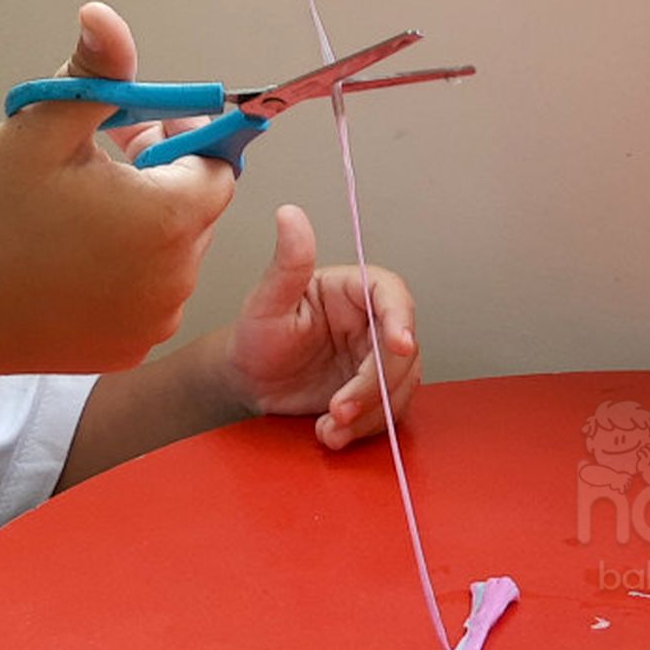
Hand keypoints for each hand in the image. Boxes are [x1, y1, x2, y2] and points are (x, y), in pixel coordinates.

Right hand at [0, 3, 236, 377]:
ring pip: (177, 255)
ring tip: (83, 210)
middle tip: (105, 161)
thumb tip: (104, 16)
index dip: (181, 140)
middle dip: (164, 178)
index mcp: (166, 217)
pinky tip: (74, 259)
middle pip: (201, 211)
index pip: (216, 167)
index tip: (136, 129)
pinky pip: (152, 298)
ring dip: (147, 227)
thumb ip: (94, 71)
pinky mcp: (131, 349)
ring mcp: (155, 321)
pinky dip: (128, 274)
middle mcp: (175, 277)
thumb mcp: (40, 126)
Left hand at [222, 205, 420, 449]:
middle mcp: (372, 322)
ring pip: (400, 386)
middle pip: (401, 351)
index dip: (401, 319)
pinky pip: (387, 413)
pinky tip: (331, 434)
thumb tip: (290, 214)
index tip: (396, 344)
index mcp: (353, 290)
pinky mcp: (374, 392)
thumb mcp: (266, 302)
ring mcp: (375, 359)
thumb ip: (287, 263)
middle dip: (374, 385)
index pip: (392, 295)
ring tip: (329, 428)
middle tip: (340, 408)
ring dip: (370, 414)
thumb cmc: (254, 336)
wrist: (248, 382)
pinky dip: (364, 429)